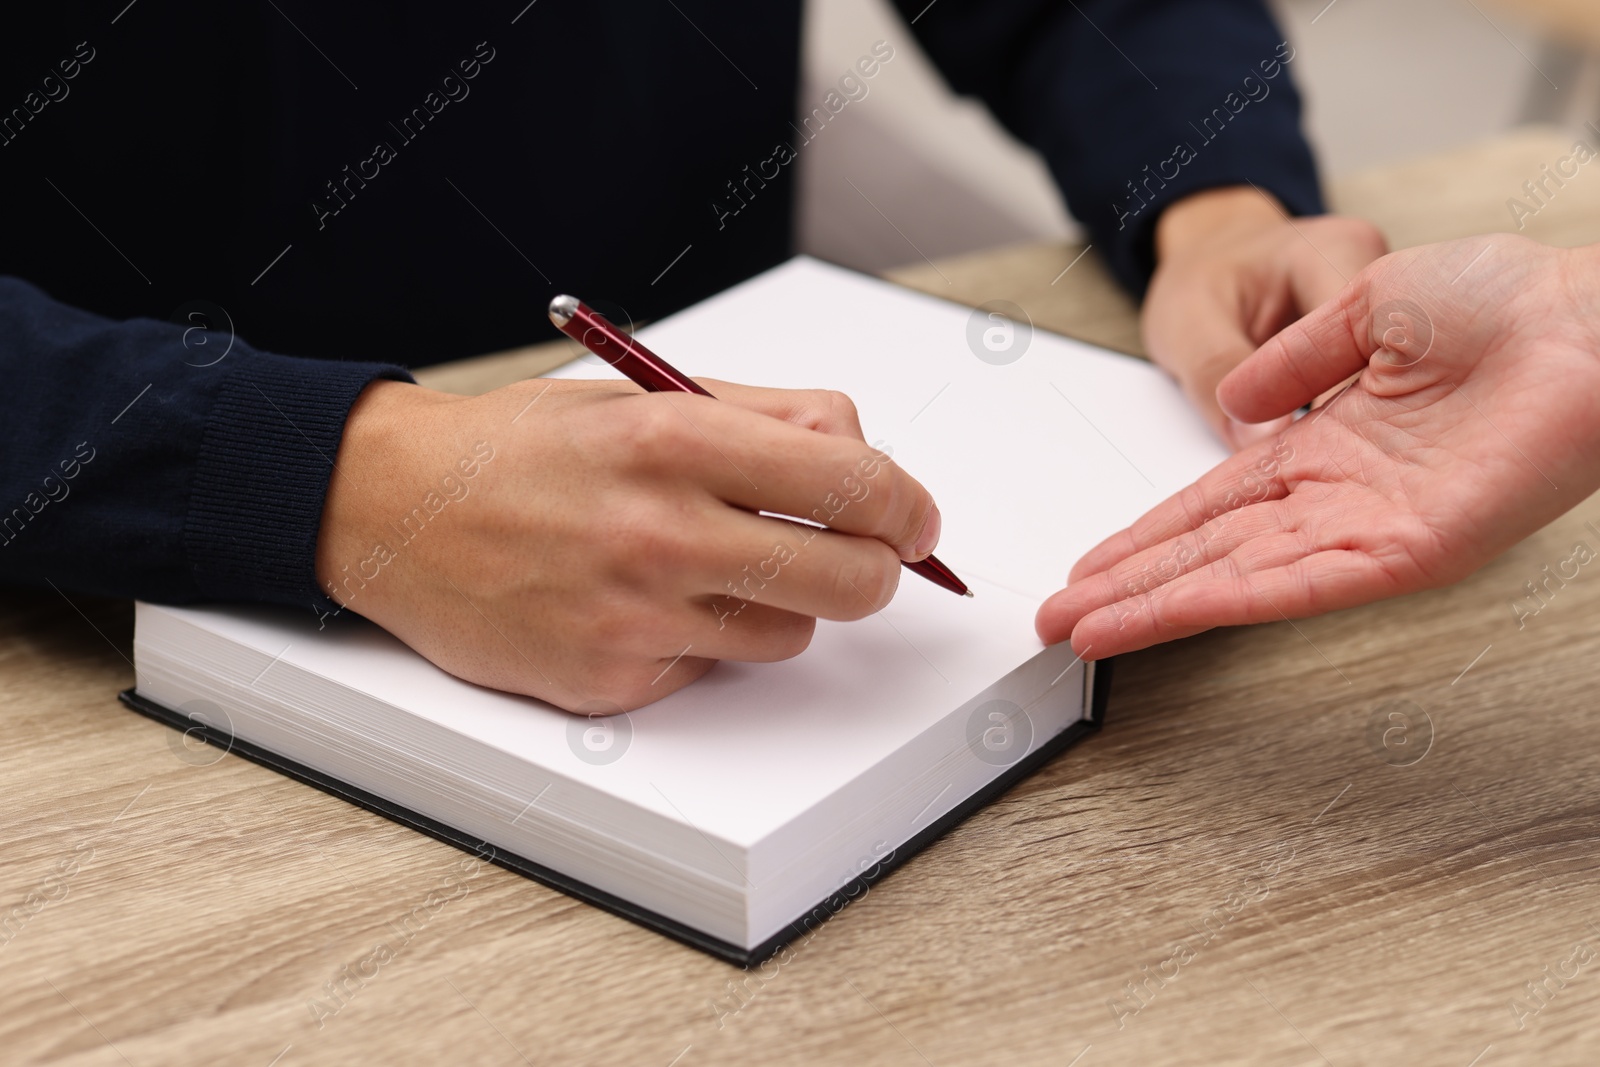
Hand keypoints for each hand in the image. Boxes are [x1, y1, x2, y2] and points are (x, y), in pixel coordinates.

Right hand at [315, 377, 941, 711]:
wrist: (392, 511)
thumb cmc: (520, 450)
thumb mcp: (641, 394)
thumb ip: (766, 417)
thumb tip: (868, 458)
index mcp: (676, 437)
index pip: (855, 482)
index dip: (907, 506)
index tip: (912, 517)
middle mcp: (661, 531)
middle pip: (851, 579)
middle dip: (873, 568)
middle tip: (856, 555)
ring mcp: (635, 616)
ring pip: (793, 633)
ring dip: (780, 603)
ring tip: (712, 565)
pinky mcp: (610, 680)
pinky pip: (714, 669)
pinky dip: (705, 640)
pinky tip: (645, 601)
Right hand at [1038, 234, 1599, 657]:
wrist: (1591, 319)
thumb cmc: (1508, 299)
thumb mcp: (1368, 304)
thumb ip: (1293, 361)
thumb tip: (1234, 408)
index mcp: (1329, 443)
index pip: (1213, 505)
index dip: (1145, 536)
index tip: (1091, 566)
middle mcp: (1339, 497)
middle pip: (1208, 553)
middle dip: (1128, 589)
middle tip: (1059, 623)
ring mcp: (1369, 530)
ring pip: (1236, 579)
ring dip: (1154, 608)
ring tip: (1085, 634)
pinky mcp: (1406, 553)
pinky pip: (1296, 585)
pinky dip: (1223, 603)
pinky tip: (1164, 616)